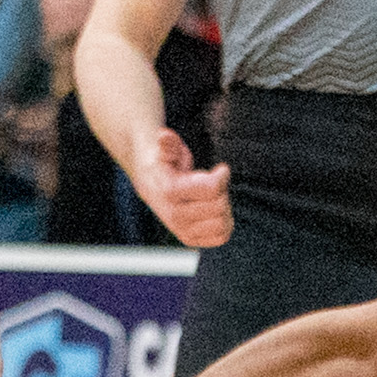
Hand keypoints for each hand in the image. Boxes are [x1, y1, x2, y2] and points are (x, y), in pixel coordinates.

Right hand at [139, 127, 232, 246]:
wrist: (152, 186)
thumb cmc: (165, 164)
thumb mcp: (167, 150)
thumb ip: (168, 143)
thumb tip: (164, 135)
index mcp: (170, 191)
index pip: (212, 188)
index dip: (222, 176)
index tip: (221, 169)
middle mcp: (174, 216)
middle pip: (220, 205)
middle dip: (222, 191)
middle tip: (213, 183)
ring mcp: (182, 231)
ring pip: (223, 224)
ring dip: (224, 208)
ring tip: (212, 198)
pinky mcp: (191, 240)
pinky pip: (221, 236)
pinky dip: (224, 223)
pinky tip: (213, 211)